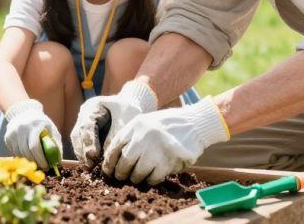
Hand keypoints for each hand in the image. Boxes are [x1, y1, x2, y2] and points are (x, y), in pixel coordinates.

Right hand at [3, 99, 61, 169]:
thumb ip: (55, 142)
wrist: (24, 112)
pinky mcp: (7, 136)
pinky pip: (13, 151)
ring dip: (28, 161)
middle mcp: (21, 128)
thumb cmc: (41, 122)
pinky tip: (28, 157)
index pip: (34, 146)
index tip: (46, 166)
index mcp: (34, 126)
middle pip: (26, 151)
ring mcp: (12, 132)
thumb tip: (58, 160)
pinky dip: (21, 157)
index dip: (40, 159)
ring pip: (19, 153)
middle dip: (34, 162)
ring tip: (35, 163)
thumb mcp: (51, 128)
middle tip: (41, 167)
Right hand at [69, 81, 157, 167]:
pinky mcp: (85, 132)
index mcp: (93, 106)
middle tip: (90, 165)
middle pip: (78, 134)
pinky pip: (81, 144)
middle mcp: (84, 114)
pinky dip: (86, 154)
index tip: (94, 155)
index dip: (89, 141)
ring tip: (90, 167)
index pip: (87, 125)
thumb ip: (114, 137)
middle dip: (83, 151)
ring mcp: (82, 122)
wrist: (130, 107)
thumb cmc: (129, 111)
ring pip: (77, 140)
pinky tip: (91, 165)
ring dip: (82, 155)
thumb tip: (105, 157)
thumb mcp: (125, 121)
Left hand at [103, 98, 228, 184]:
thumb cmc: (168, 125)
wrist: (195, 123)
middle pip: (124, 161)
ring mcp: (157, 148)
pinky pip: (153, 177)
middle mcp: (145, 135)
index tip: (108, 169)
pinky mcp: (169, 160)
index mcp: (137, 124)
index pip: (115, 145)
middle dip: (120, 172)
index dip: (109, 160)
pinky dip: (150, 180)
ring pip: (137, 172)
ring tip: (137, 177)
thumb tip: (113, 159)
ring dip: (135, 178)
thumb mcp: (147, 123)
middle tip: (121, 177)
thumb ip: (131, 136)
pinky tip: (151, 177)